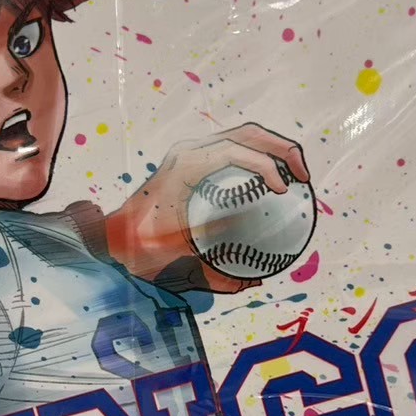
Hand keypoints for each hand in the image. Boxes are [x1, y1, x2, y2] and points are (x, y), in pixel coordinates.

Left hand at [104, 122, 309, 292]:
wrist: (113, 237)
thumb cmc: (140, 247)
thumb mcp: (177, 260)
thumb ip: (214, 273)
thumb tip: (253, 281)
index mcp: (186, 167)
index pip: (236, 151)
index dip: (267, 165)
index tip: (284, 189)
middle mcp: (190, 151)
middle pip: (247, 134)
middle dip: (282, 150)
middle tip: (303, 178)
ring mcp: (192, 152)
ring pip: (243, 136)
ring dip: (274, 149)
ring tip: (296, 175)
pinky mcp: (195, 159)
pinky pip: (235, 148)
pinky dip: (259, 157)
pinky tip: (273, 179)